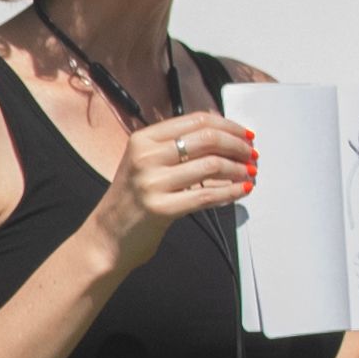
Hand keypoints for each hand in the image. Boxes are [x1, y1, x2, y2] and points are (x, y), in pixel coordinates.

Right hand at [89, 109, 259, 276]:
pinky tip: (241, 191)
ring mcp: (151, 183)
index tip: (244, 134)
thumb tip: (220, 133)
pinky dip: (230, 192)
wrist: (106, 237)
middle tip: (252, 154)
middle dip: (238, 145)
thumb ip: (176, 147)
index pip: (196, 120)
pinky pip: (207, 196)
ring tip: (249, 173)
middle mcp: (145, 157)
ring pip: (211, 165)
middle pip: (207, 138)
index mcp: (143, 139)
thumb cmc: (131, 201)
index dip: (228, 125)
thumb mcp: (146, 164)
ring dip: (238, 169)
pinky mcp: (160, 208)